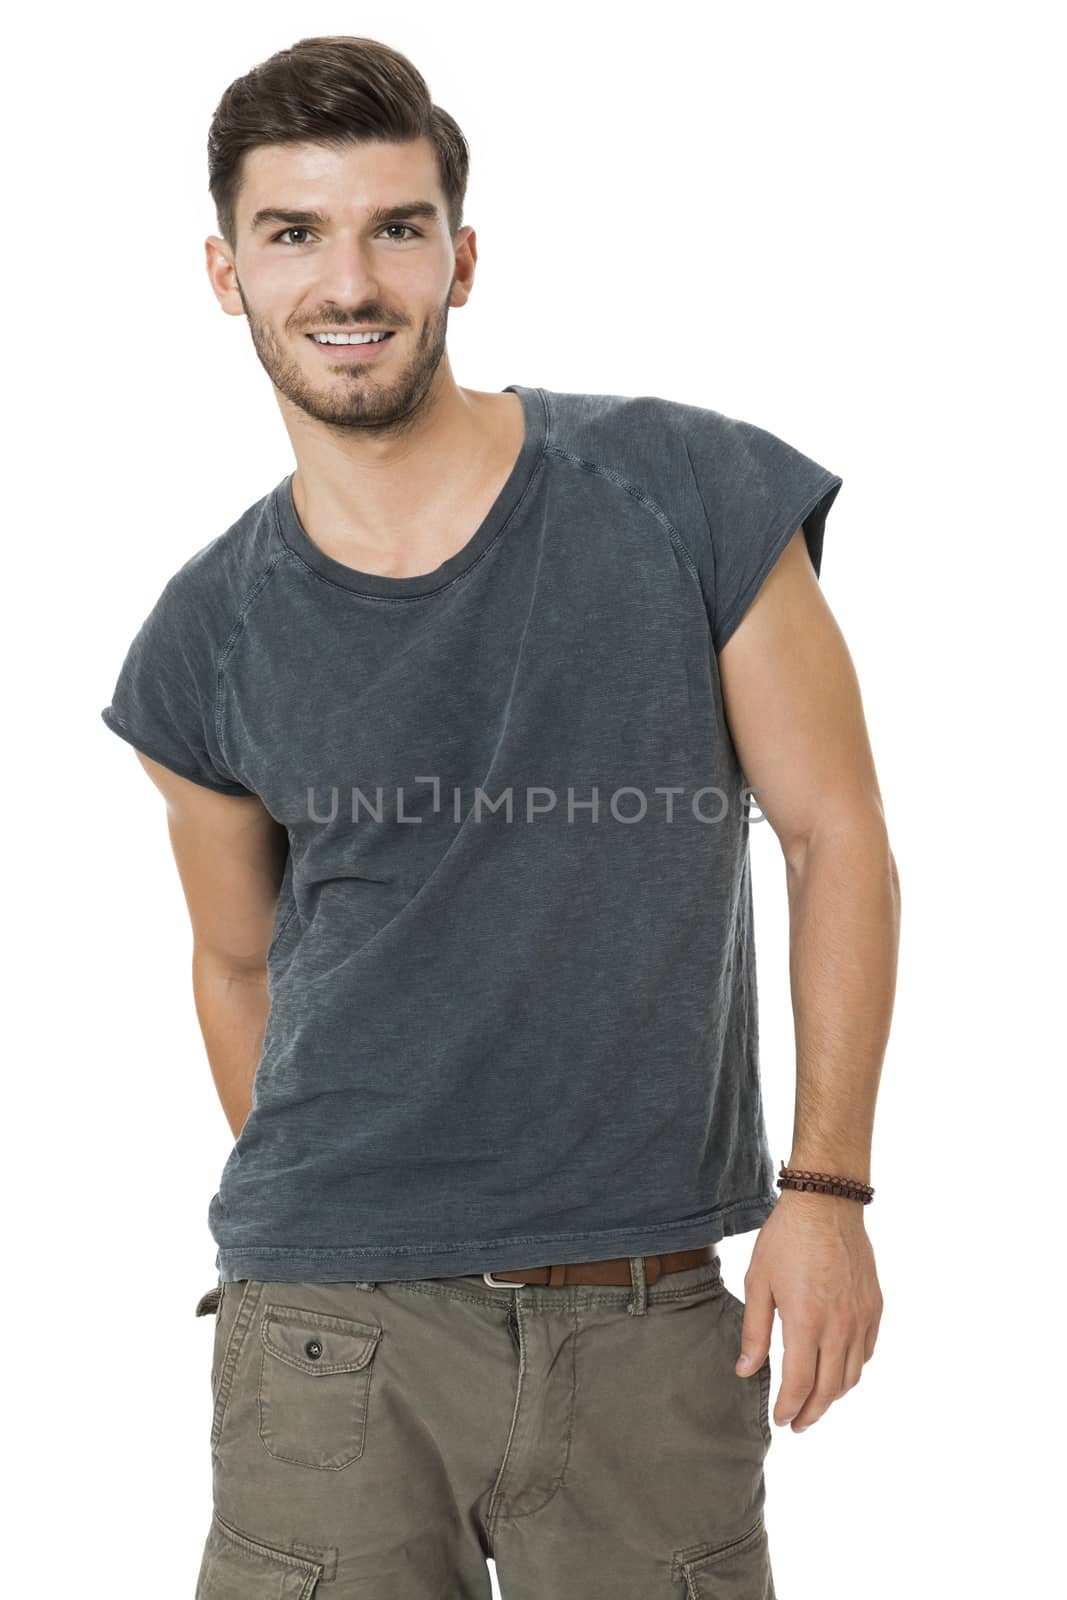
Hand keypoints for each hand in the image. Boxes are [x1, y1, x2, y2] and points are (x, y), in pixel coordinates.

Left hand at [733, 1190, 882, 1431]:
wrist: (827, 1202)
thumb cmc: (786, 1239)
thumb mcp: (758, 1282)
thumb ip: (754, 1331)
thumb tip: (746, 1372)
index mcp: (806, 1321)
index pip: (800, 1384)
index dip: (790, 1408)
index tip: (781, 1420)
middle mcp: (840, 1325)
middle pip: (829, 1388)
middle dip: (812, 1413)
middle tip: (798, 1424)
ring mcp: (862, 1317)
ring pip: (853, 1375)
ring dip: (833, 1396)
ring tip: (816, 1402)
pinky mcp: (874, 1306)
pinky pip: (868, 1351)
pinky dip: (853, 1369)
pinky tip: (838, 1370)